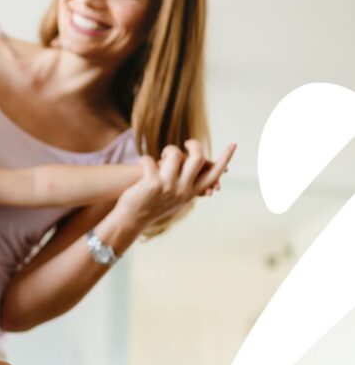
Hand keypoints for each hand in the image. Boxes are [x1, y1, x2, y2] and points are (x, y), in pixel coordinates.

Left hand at [115, 140, 234, 227]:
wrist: (131, 221)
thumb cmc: (152, 205)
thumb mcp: (174, 198)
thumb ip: (186, 184)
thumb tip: (198, 166)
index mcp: (190, 193)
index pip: (213, 175)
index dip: (225, 159)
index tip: (233, 145)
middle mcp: (182, 190)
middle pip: (198, 159)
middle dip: (193, 145)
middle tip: (186, 143)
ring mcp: (167, 187)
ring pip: (175, 155)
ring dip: (168, 151)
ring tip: (160, 157)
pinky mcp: (151, 184)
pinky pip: (151, 160)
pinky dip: (145, 159)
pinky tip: (142, 163)